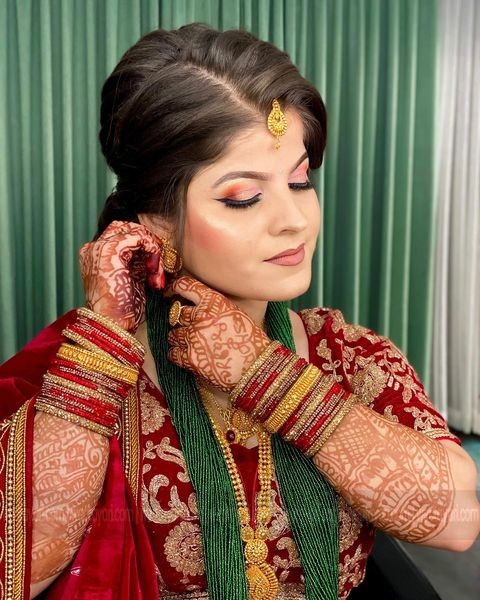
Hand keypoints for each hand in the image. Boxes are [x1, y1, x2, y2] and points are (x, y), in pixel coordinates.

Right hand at [79, 220, 164, 332]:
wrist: (113, 327)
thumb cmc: (123, 311)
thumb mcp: (132, 280)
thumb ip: (138, 263)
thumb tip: (156, 252)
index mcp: (97, 256)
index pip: (124, 234)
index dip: (144, 245)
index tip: (155, 267)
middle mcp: (94, 248)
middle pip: (128, 227)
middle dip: (148, 243)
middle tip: (158, 265)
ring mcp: (99, 248)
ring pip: (135, 231)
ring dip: (152, 249)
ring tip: (156, 274)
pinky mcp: (110, 251)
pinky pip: (139, 237)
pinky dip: (152, 251)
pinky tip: (154, 273)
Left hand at [167, 276, 269, 391]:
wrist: (256, 367)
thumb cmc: (250, 340)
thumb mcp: (235, 313)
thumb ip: (214, 306)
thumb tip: (195, 305)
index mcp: (214, 301)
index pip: (186, 286)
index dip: (176, 287)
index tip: (172, 291)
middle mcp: (201, 316)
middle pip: (177, 313)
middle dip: (182, 321)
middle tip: (192, 328)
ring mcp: (193, 337)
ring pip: (173, 334)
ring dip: (180, 339)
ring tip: (194, 345)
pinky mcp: (190, 358)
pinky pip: (173, 353)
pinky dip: (178, 356)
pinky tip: (189, 357)